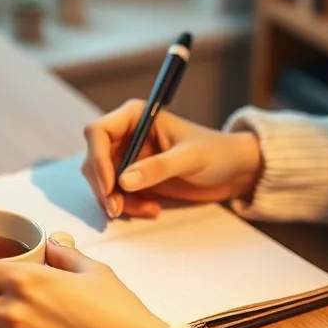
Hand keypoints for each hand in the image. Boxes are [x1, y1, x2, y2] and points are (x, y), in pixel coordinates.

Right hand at [82, 99, 262, 218]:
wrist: (234, 171)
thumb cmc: (217, 153)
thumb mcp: (189, 158)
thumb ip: (158, 167)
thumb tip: (124, 182)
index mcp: (135, 116)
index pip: (97, 133)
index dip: (97, 159)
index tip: (110, 186)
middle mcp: (127, 135)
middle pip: (93, 160)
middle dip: (103, 187)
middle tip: (118, 209)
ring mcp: (129, 158)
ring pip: (103, 182)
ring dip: (117, 201)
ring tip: (147, 210)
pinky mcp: (135, 179)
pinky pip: (117, 195)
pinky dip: (129, 206)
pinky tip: (152, 209)